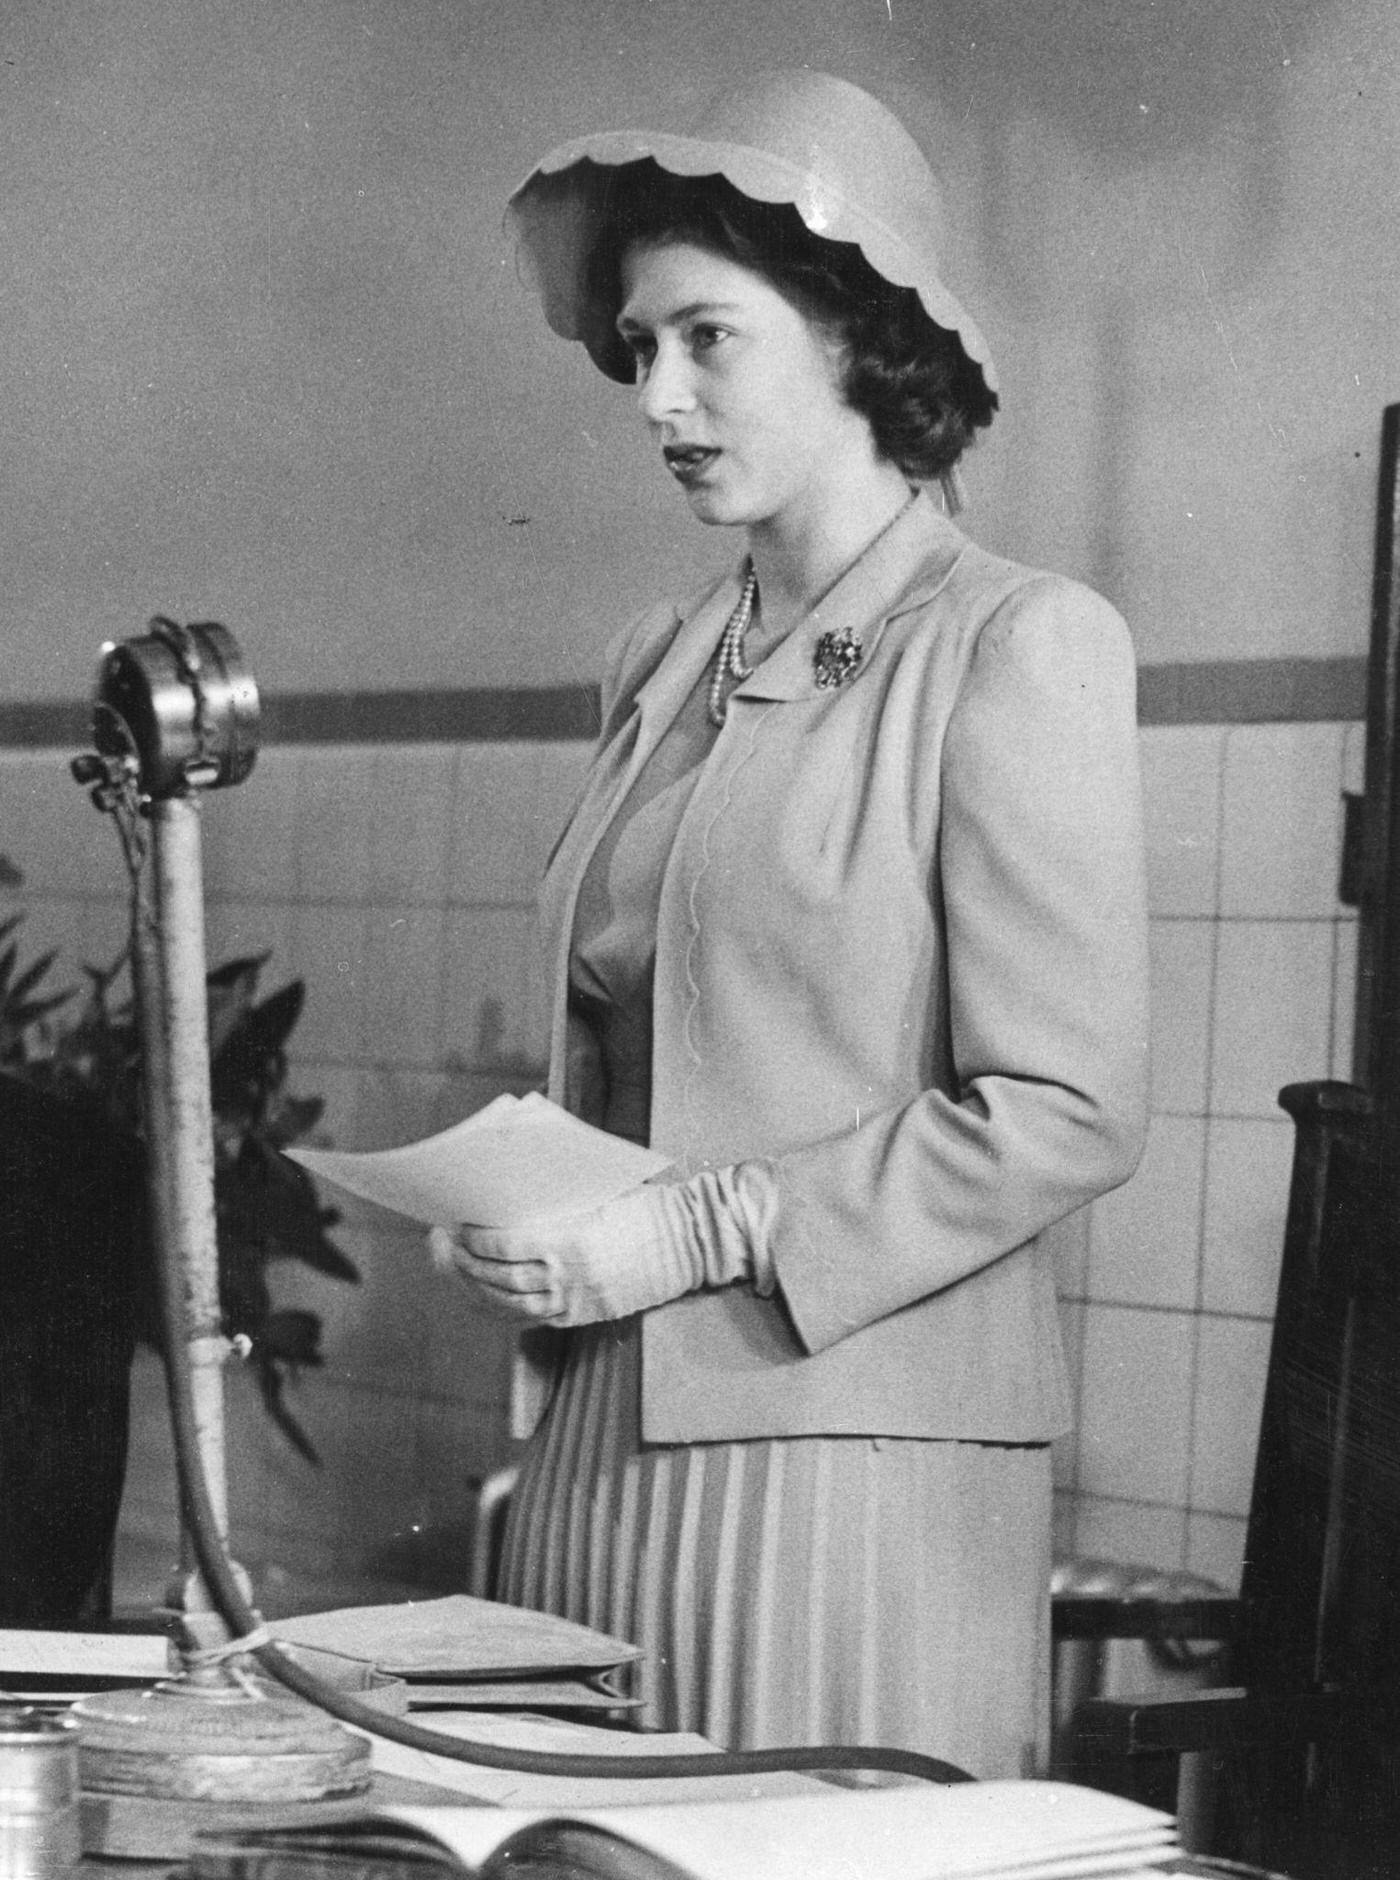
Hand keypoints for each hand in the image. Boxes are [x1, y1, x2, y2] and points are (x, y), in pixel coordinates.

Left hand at [427, 1166, 772, 1327]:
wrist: (694, 1240)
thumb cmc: (647, 1204)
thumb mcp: (599, 1194)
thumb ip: (554, 1203)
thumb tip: (501, 1199)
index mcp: (573, 1240)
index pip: (504, 1245)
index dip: (473, 1239)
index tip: (455, 1225)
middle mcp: (571, 1276)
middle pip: (498, 1276)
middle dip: (462, 1262)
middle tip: (441, 1245)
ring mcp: (578, 1301)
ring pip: (509, 1304)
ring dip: (474, 1287)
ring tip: (455, 1269)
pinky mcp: (585, 1316)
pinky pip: (531, 1321)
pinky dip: (500, 1310)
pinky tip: (483, 1296)